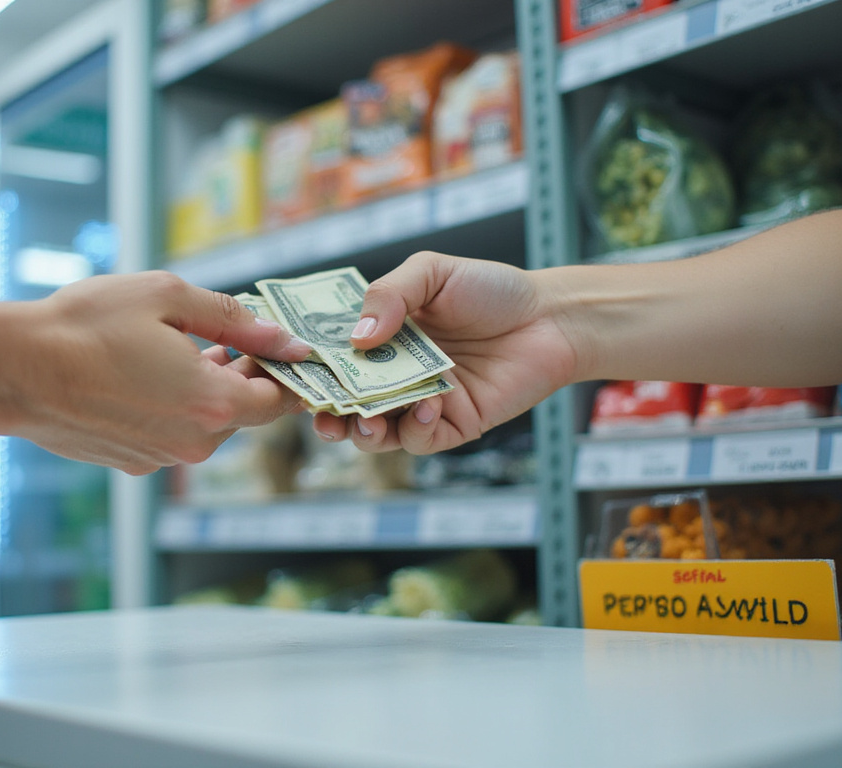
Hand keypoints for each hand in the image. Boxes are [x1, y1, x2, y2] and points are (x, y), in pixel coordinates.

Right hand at [0, 271, 309, 474]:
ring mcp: (158, 458)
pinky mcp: (128, 463)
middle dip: (242, 375)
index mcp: (212, 405)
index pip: (279, 401)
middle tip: (227, 334)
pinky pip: (168, 433)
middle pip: (243, 413)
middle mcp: (191, 443)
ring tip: (177, 346)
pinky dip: (168, 406)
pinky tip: (140, 373)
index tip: (282, 347)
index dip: (286, 372)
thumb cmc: (85, 326)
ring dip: (204, 390)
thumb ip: (235, 321)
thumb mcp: (168, 298)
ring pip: (203, 424)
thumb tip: (284, 340)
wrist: (10, 369)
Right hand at [312, 252, 576, 453]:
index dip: (308, 370)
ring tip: (365, 422)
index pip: (332, 360)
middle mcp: (394, 375)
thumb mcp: (433, 273)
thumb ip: (390, 295)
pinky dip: (414, 428)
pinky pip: (419, 440)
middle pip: (345, 404)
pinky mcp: (451, 427)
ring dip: (363, 432)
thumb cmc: (492, 290)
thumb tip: (356, 337)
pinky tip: (426, 406)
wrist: (551, 318)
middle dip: (326, 414)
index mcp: (380, 339)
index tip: (290, 375)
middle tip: (320, 414)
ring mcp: (419, 403)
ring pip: (375, 433)